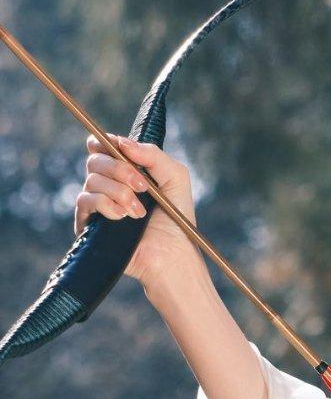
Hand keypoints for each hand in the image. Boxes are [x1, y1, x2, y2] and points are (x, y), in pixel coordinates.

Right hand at [75, 133, 200, 289]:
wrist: (173, 256)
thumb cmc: (177, 220)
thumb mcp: (175, 178)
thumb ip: (153, 154)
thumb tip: (122, 142)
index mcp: (124, 172)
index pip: (101, 147)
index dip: (104, 142)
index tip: (118, 146)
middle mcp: (107, 186)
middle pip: (95, 160)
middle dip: (120, 169)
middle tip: (142, 187)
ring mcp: (97, 205)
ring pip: (92, 180)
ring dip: (119, 192)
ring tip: (139, 212)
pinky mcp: (90, 225)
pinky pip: (85, 201)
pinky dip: (105, 204)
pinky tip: (123, 217)